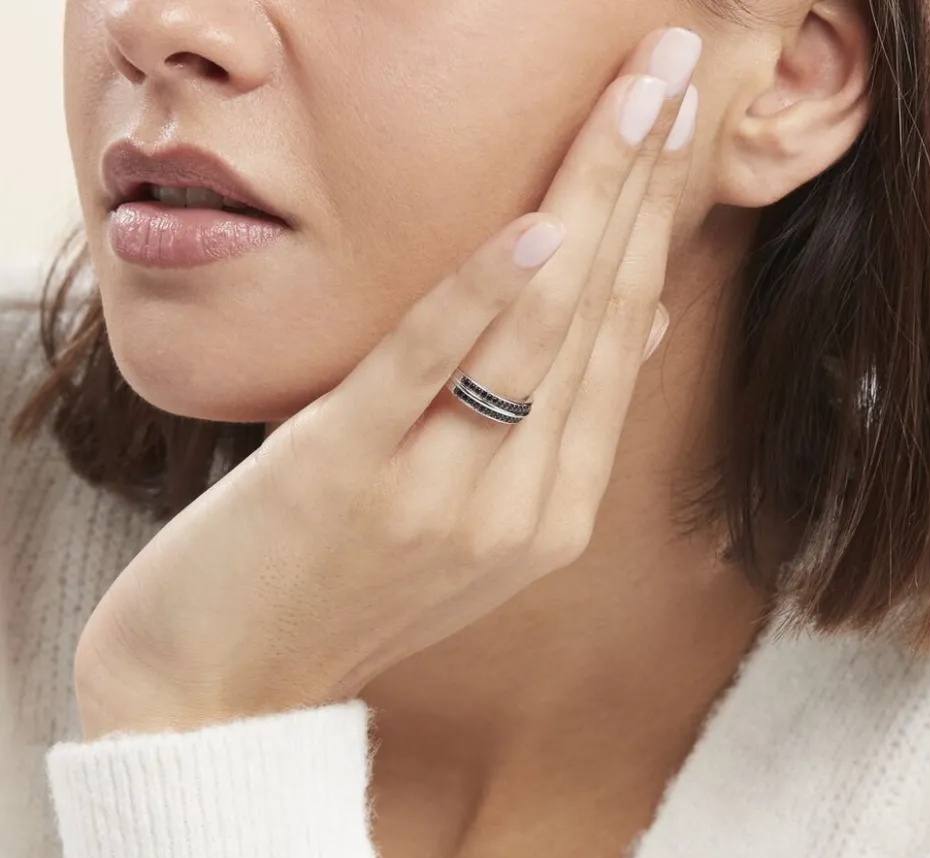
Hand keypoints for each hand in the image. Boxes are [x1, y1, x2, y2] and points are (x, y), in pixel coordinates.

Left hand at [74, 33, 699, 738]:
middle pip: (595, 319)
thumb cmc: (339, 590)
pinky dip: (482, 295)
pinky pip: (426, 371)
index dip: (653, 228)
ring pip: (535, 333)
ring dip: (590, 202)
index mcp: (551, 514)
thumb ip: (552, 431)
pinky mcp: (344, 476)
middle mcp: (519, 510)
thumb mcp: (466, 521)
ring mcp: (438, 498)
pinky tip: (535, 223)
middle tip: (676, 69)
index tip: (673, 129)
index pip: (618, 344)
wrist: (223, 689)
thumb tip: (634, 318)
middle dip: (643, 183)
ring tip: (634, 98)